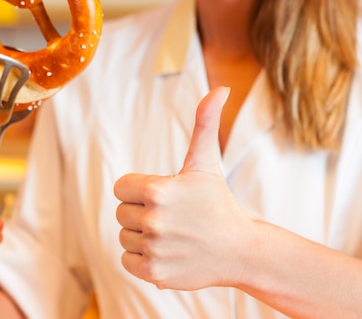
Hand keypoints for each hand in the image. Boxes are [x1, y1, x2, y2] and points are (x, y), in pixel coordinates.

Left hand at [114, 86, 255, 289]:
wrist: (240, 250)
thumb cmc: (219, 203)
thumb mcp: (207, 162)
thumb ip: (205, 123)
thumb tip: (220, 89)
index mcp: (158, 191)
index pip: (122, 188)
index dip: (139, 190)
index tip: (162, 196)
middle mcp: (153, 220)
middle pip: (122, 213)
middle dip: (142, 213)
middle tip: (172, 217)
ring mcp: (153, 249)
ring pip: (124, 237)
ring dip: (142, 236)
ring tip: (172, 234)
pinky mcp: (154, 273)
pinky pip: (127, 261)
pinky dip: (142, 259)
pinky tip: (167, 252)